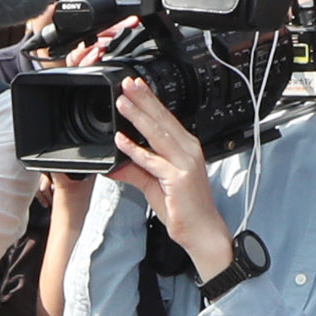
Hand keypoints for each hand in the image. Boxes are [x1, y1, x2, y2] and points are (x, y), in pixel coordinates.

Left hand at [109, 77, 229, 278]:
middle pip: (162, 120)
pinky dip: (136, 150)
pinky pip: (153, 161)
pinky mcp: (178, 178)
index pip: (165, 119)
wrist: (202, 231)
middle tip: (127, 84)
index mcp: (185, 148)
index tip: (135, 87)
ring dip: (138, 116)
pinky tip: (122, 141)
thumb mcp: (153, 185)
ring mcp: (185, 163)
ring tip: (122, 103)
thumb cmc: (183, 209)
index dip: (150, 101)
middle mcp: (188, 150)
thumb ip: (135, 172)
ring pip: (158, 134)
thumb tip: (114, 166)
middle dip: (144, 100)